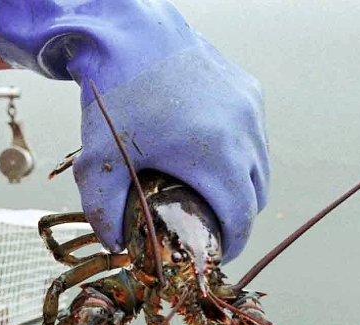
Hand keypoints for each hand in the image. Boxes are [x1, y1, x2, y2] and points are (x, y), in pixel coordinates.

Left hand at [0, 0, 268, 262]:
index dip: (230, 245)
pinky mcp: (248, 90)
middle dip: (237, 220)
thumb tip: (116, 246)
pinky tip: (211, 159)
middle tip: (209, 231)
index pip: (240, 217)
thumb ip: (104, 211)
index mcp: (215, 154)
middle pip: (256, 195)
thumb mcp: (98, 161)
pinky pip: (255, 137)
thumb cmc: (113, 97)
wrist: (127, 33)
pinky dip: (241, 156)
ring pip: (261, 166)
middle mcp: (243, 130)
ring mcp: (250, 108)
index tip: (215, 256)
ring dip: (243, 188)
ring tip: (213, 199)